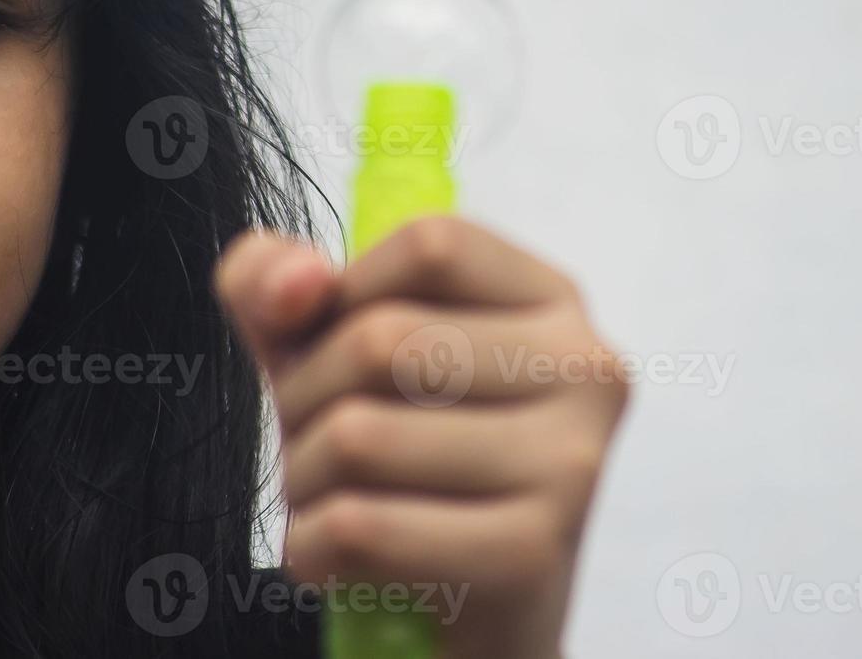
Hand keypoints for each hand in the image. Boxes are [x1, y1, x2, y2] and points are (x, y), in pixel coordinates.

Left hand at [215, 216, 630, 658]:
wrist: (473, 617)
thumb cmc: (403, 461)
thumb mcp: (330, 350)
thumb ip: (278, 283)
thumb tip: (298, 282)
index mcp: (550, 300)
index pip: (430, 243)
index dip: (346, 291)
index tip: (330, 344)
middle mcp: (583, 369)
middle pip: (382, 339)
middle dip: (301, 399)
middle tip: (312, 443)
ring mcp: (570, 463)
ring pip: (359, 435)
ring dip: (301, 481)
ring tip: (327, 500)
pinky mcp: (532, 555)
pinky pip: (362, 526)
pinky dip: (311, 546)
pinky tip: (334, 555)